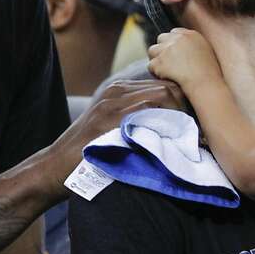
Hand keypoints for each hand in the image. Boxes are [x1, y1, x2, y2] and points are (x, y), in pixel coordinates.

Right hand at [45, 79, 184, 191]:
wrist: (55, 168)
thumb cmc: (88, 154)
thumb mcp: (113, 128)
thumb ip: (137, 120)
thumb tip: (173, 127)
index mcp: (117, 91)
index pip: (163, 85)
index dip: (184, 102)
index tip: (195, 124)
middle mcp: (115, 91)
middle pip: (167, 86)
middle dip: (188, 107)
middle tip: (199, 132)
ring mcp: (112, 103)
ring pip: (162, 94)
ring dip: (182, 114)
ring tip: (193, 137)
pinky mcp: (110, 118)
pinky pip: (148, 109)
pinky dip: (167, 120)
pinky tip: (177, 139)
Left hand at [148, 28, 221, 92]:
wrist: (205, 84)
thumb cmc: (209, 73)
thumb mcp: (206, 51)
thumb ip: (193, 45)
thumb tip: (183, 48)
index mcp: (190, 35)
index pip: (174, 32)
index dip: (172, 43)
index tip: (175, 53)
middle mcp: (177, 39)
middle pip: (161, 38)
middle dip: (162, 49)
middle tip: (168, 62)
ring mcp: (166, 50)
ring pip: (152, 51)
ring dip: (157, 60)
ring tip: (165, 70)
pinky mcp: (159, 62)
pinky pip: (150, 66)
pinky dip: (156, 73)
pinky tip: (165, 77)